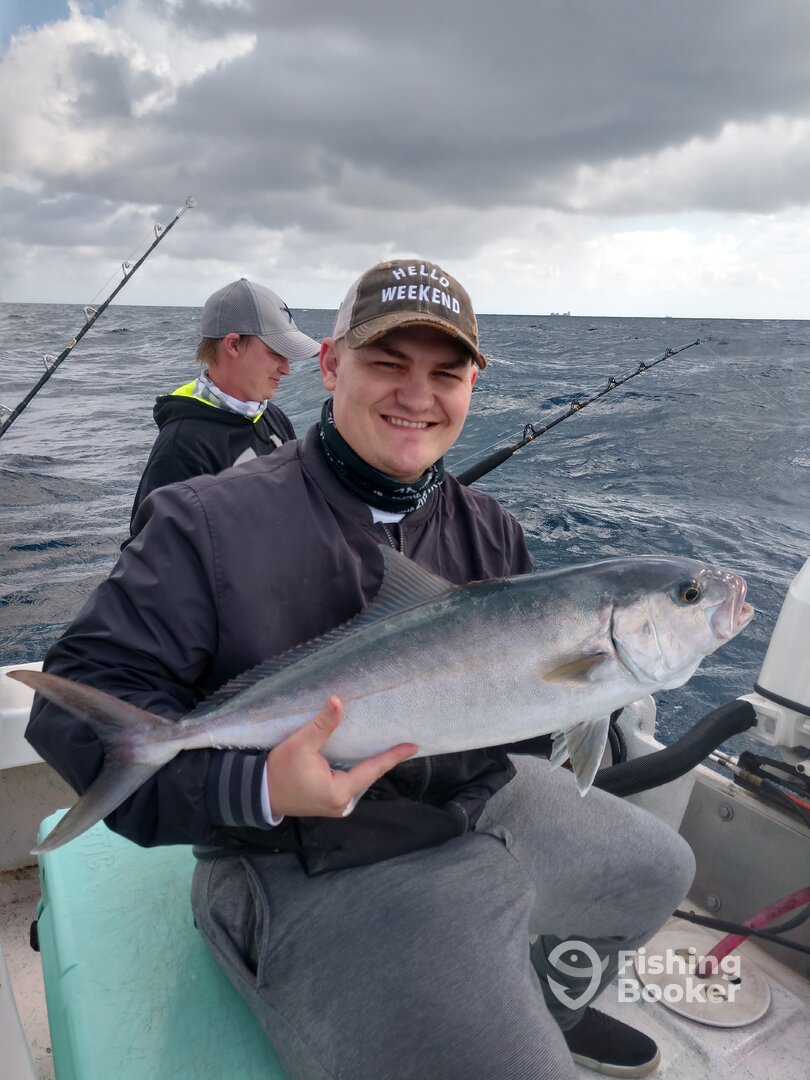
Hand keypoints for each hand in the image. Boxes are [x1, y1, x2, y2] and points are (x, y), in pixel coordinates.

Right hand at [265, 696, 416, 817]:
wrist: (257, 791)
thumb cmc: (279, 770)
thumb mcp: (300, 744)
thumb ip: (322, 725)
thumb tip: (337, 701)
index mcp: (339, 792)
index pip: (373, 770)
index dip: (393, 757)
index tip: (413, 746)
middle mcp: (341, 802)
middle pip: (368, 776)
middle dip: (383, 758)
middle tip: (402, 740)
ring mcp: (335, 804)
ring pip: (359, 779)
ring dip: (369, 763)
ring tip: (387, 744)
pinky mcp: (327, 800)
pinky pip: (349, 782)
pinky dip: (357, 768)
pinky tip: (363, 754)